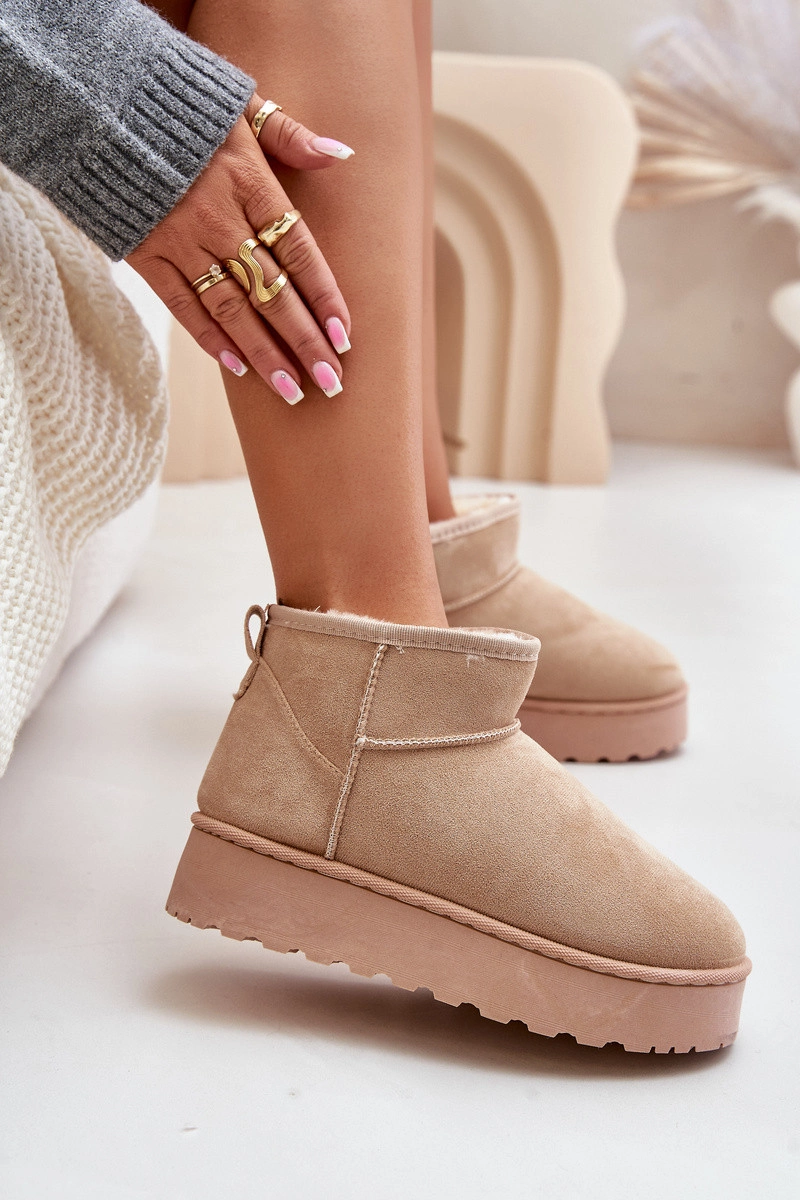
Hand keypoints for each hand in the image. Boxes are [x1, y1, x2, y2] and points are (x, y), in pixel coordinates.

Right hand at [126, 96, 353, 403]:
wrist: (102, 106)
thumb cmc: (184, 110)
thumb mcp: (242, 105)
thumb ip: (290, 136)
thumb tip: (339, 155)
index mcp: (249, 183)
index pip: (298, 250)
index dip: (323, 296)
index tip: (345, 338)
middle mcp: (219, 218)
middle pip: (271, 291)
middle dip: (304, 341)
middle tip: (331, 383)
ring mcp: (181, 241)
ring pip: (232, 310)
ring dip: (265, 354)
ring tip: (293, 391)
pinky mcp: (146, 255)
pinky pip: (183, 306)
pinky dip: (211, 339)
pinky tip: (238, 368)